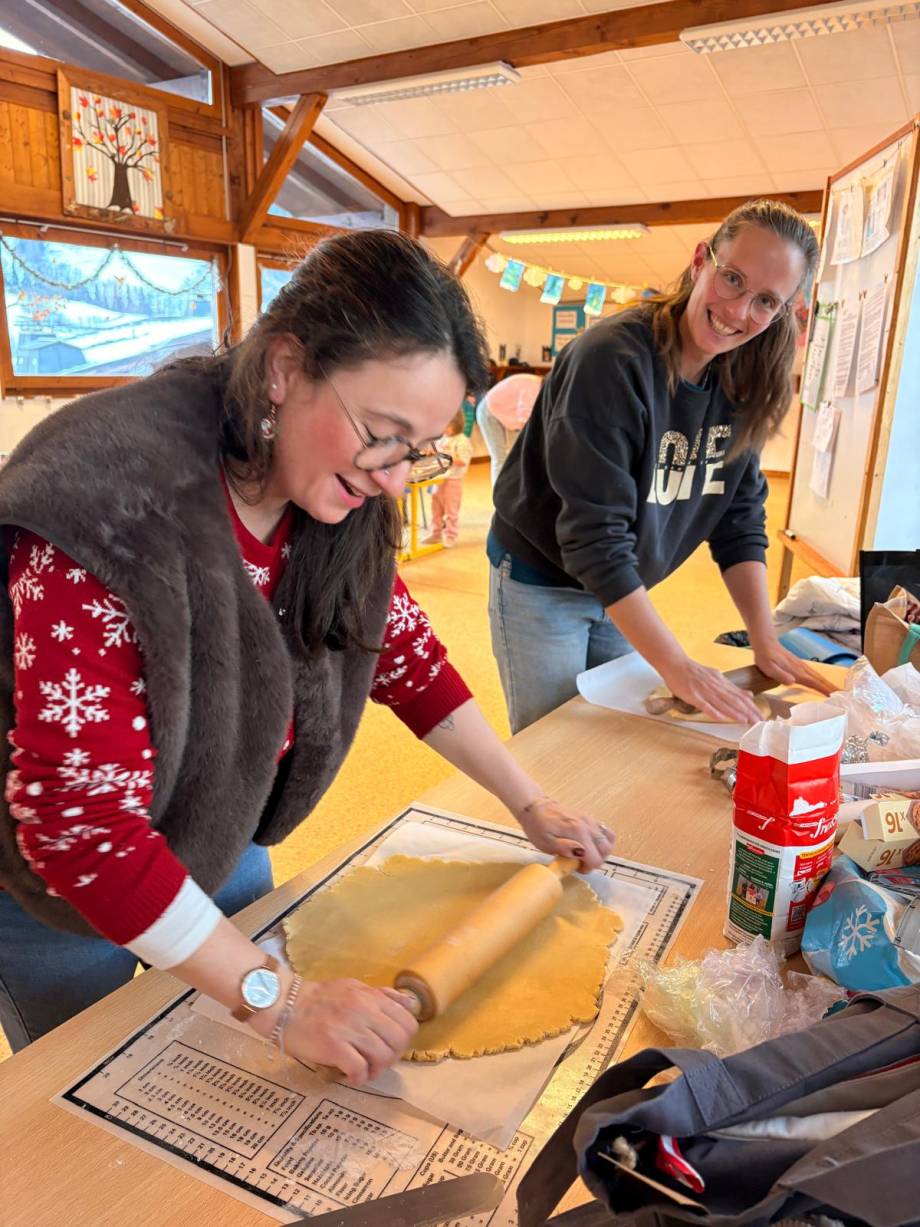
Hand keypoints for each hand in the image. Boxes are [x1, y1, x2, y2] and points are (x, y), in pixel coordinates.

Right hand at [251, 976, 417, 1083]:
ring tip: (365, 1071)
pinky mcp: (333, 1046)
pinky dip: (359, 1078)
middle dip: (393, 1057)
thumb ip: (381, 995)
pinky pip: (359, 1069)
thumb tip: (408, 1003)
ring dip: (377, 1070)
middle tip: (378, 1061)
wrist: (284, 1004)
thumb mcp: (353, 987)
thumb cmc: (319, 998)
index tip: (390, 1046)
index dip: (403, 1039)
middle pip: (399, 1041)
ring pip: (383, 1056)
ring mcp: (349, 1028)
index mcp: (371, 997)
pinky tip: (351, 1076)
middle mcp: (365, 1010)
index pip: (408, 1022)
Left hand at [516, 796, 613, 870]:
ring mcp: (590, 820)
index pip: (595, 858)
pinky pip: (606, 831)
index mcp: (577, 832)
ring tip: (587, 854)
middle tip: (581, 862)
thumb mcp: (544, 842)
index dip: (588, 867)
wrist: (536, 808)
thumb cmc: (538, 827)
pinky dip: (603, 841)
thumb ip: (563, 848)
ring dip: (601, 851)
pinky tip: (591, 844)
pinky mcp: (590, 818)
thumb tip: (580, 853)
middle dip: (596, 861)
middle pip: (606, 850)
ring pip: (609, 840)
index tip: (577, 867)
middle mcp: (587, 825)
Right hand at [660, 656, 764, 723]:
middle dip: (747, 711)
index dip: (751, 706)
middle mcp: (715, 687)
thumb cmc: (694, 671)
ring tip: (745, 721)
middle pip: (734, 700)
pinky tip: (720, 718)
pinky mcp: (693, 695)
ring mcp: (704, 691)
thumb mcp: (716, 676)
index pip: (740, 696)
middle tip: (758, 721)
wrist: (675, 664)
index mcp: (722, 682)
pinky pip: (704, 705)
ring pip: (722, 703)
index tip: (761, 715)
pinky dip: (713, 711)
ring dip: (734, 713)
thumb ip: (732, 687)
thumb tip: (748, 694)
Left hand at [750, 636, 837, 695]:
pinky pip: (812, 673)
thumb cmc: (765, 656)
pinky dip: (820, 678)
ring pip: (817, 676)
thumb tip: (793, 682)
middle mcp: (801, 669)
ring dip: (827, 682)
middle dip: (830, 687)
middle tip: (843, 694)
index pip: (813, 682)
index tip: (834, 695)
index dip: (823, 689)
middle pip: (819, 679)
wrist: (765, 642)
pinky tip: (821, 681)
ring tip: (836, 690)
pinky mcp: (798, 664)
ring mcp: (800, 665)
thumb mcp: (769, 668)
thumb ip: (781, 675)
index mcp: (796, 672)